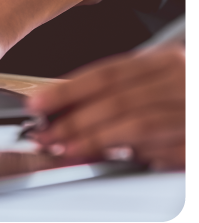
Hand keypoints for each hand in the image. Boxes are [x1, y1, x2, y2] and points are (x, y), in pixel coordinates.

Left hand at [26, 44, 196, 169]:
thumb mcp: (176, 72)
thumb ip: (140, 87)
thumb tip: (92, 108)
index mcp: (170, 61)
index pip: (109, 73)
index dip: (70, 88)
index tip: (39, 104)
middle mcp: (184, 79)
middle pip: (120, 100)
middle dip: (76, 118)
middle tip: (46, 135)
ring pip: (143, 123)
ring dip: (101, 139)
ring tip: (70, 150)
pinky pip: (182, 149)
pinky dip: (155, 155)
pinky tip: (132, 162)